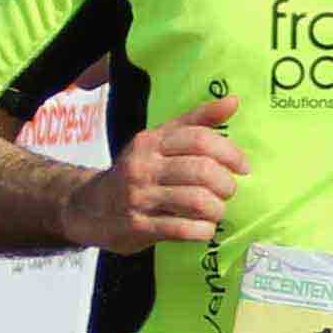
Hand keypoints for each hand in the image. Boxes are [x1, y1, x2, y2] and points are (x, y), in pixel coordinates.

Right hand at [79, 90, 244, 248]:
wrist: (89, 207)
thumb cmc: (136, 171)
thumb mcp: (159, 140)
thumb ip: (196, 122)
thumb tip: (233, 101)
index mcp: (151, 142)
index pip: (200, 138)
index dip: (230, 152)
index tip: (243, 167)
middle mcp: (143, 166)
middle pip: (202, 170)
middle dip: (225, 184)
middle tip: (228, 192)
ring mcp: (138, 197)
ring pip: (196, 201)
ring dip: (217, 209)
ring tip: (217, 211)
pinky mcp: (137, 226)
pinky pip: (181, 229)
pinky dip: (202, 230)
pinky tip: (204, 229)